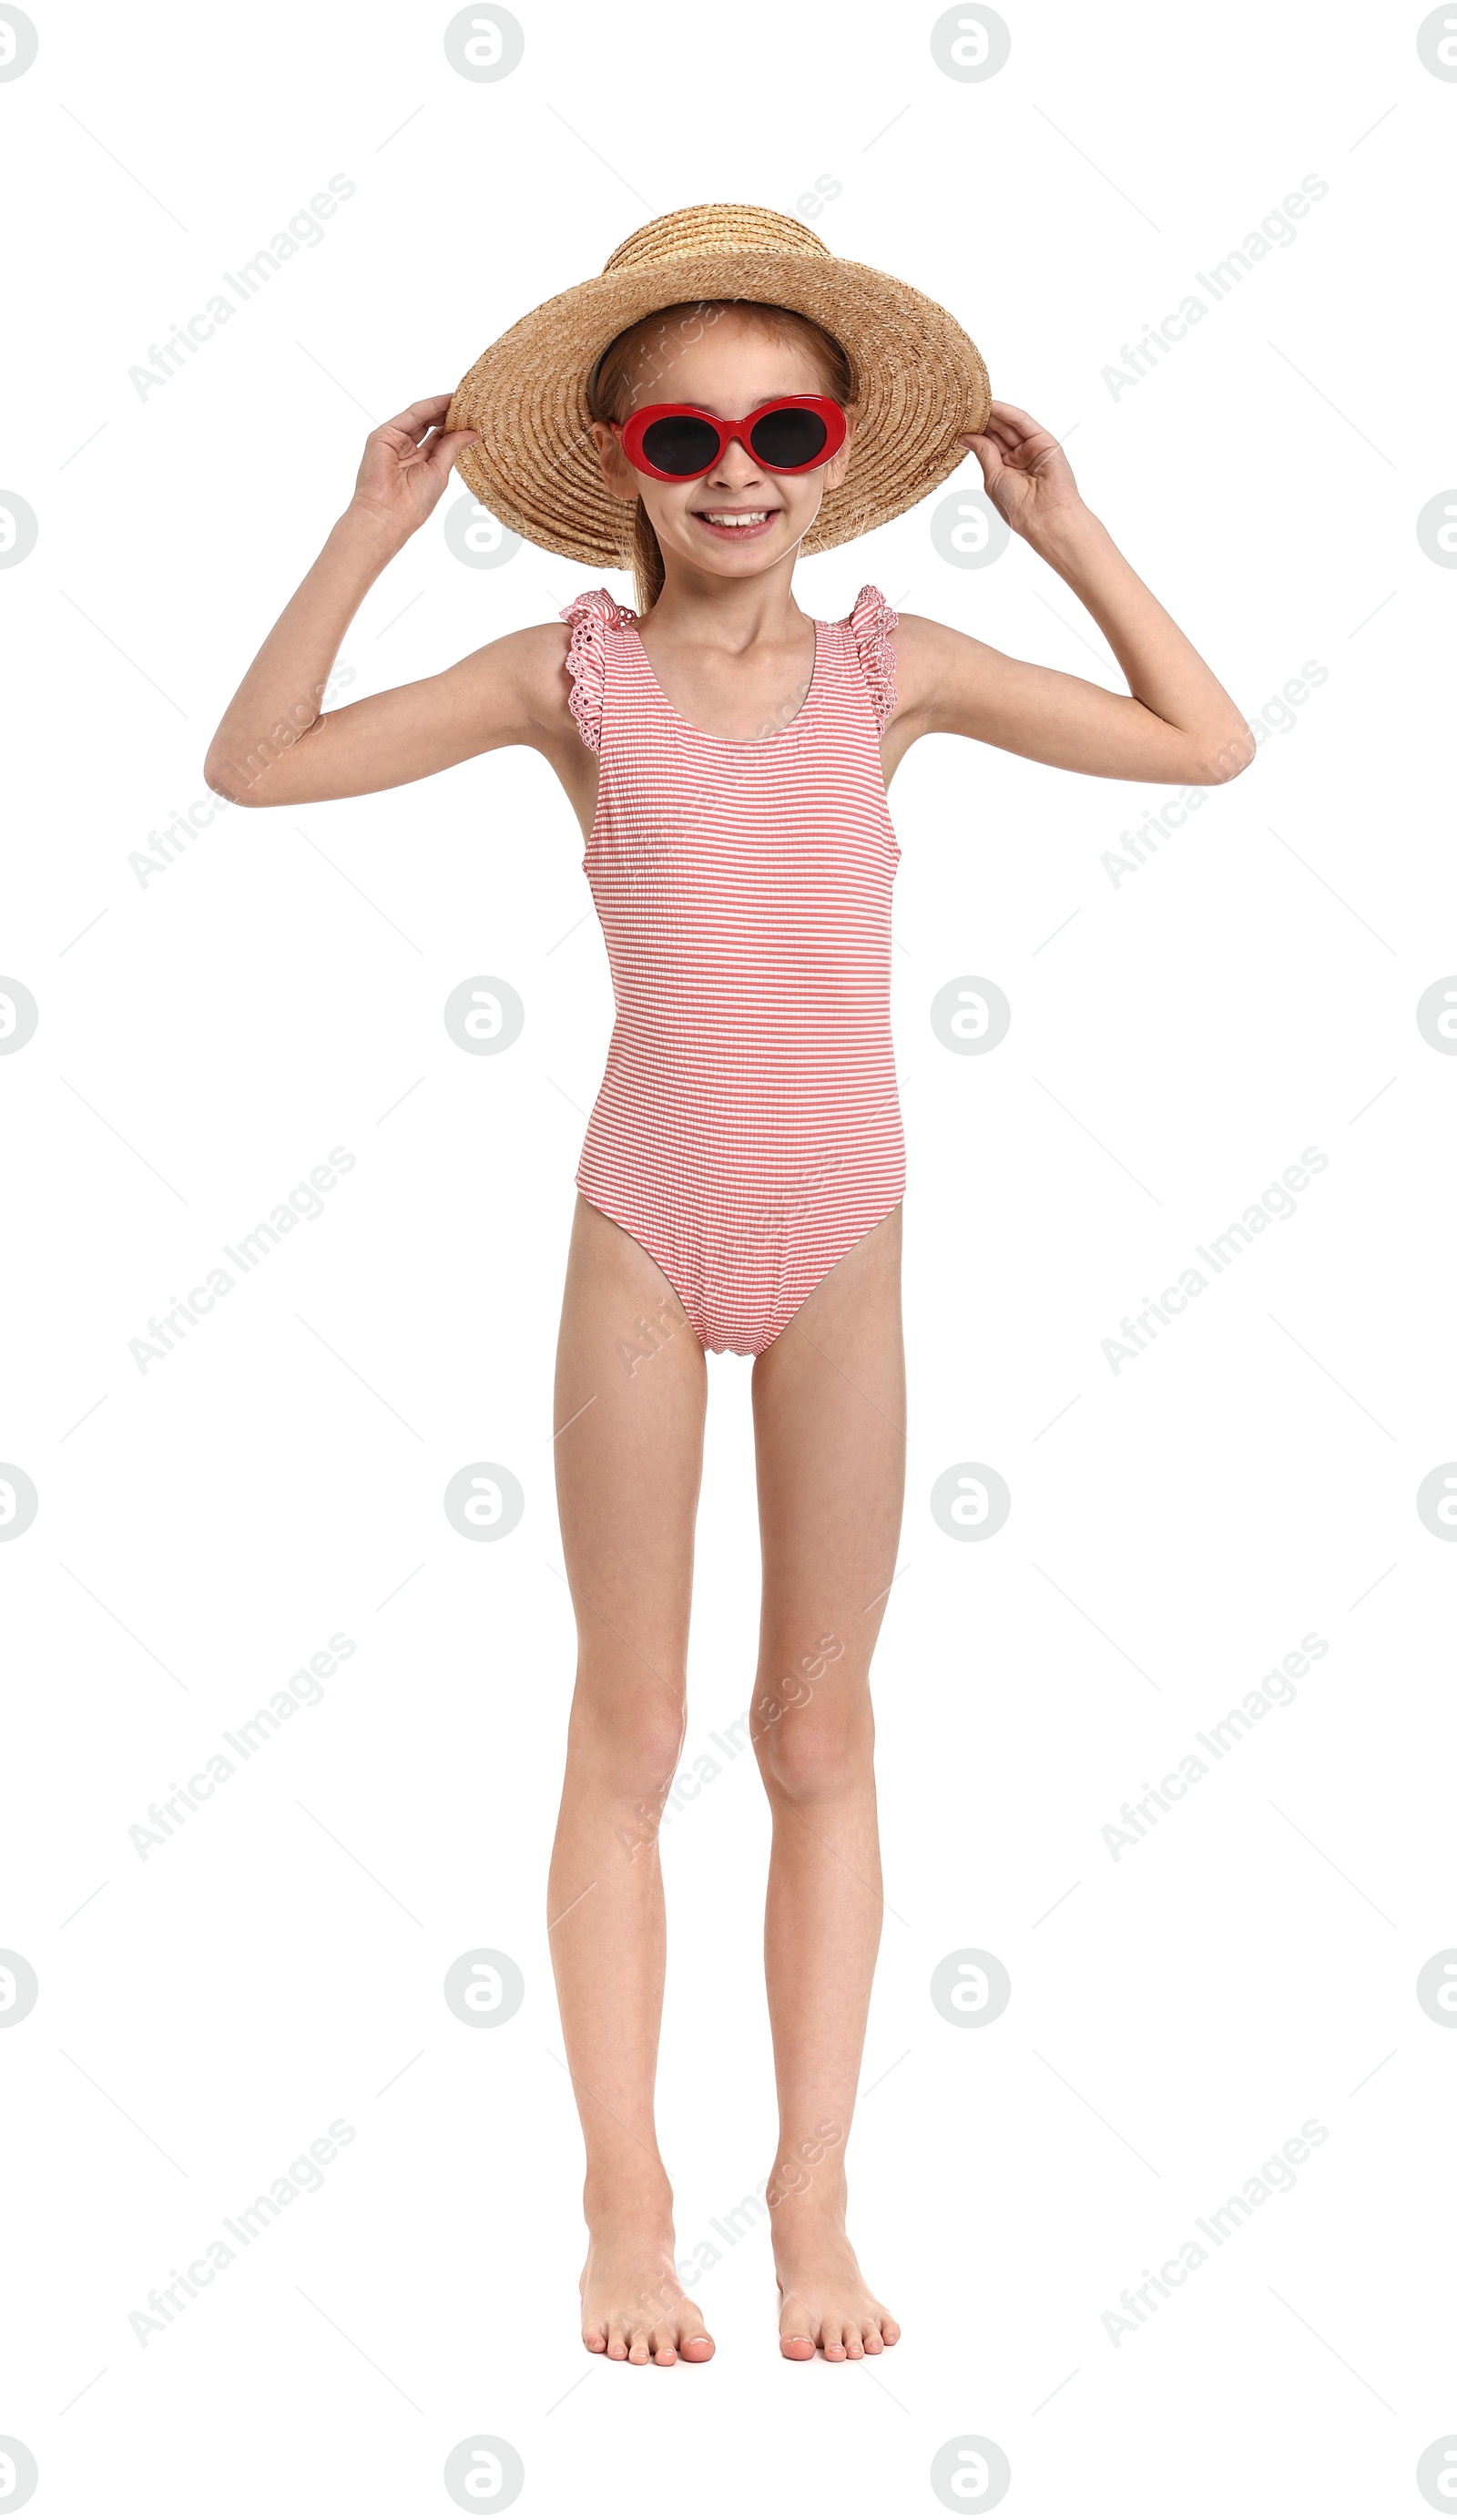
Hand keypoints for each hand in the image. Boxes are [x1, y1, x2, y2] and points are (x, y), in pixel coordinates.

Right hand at [348, 395, 477, 539]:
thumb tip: (472, 434)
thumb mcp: (440, 471)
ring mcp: (395, 441)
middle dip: (449, 414)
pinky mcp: (384, 435)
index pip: (439, 438)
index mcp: (420, 463)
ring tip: (463, 399)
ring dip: (441, 407)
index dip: (455, 427)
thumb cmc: (413, 503)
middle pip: (430, 425)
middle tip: (471, 403)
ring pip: (421, 417)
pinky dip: (429, 406)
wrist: (388, 513)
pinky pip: (411, 415)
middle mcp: (407, 450)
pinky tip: (446, 400)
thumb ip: (452, 448)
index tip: (473, 417)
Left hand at [957, 401, 1085, 540]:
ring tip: (976, 402)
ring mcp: (1032, 448)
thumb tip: (966, 436)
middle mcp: (1020, 457)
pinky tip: (994, 405)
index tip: (959, 420)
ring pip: (1010, 425)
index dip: (975, 432)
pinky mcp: (1044, 441)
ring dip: (994, 413)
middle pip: (999, 432)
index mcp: (1006, 469)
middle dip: (983, 420)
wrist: (1044, 517)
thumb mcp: (993, 477)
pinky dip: (1008, 413)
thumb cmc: (1018, 507)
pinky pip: (1024, 423)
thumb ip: (983, 452)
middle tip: (965, 406)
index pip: (989, 444)